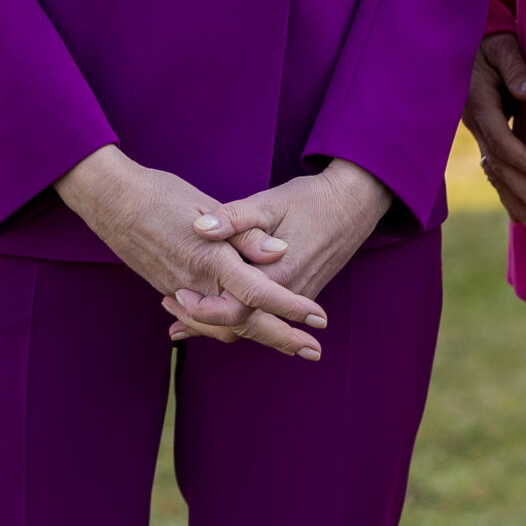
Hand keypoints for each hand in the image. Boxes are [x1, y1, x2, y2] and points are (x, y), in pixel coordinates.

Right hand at [55, 146, 329, 358]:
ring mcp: (179, 291)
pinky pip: (203, 320)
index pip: (261, 293)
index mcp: (210, 259)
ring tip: (285, 343)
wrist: (110, 201)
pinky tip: (238, 331)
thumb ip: (244, 233)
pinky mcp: (168, 290)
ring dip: (257, 336)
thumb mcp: (207, 203)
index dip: (292, 308)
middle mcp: (195, 284)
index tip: (320, 319)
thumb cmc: (160, 194)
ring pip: (223, 327)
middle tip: (314, 351)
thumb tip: (279, 252)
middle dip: (282, 339)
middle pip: (246, 323)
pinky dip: (224, 328)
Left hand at [166, 161, 390, 343]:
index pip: (233, 308)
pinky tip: (217, 308)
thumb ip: (233, 218)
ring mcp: (298, 296)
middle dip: (204, 325)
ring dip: (219, 325)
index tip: (175, 295)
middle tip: (171, 317)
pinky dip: (240, 317)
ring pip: (253, 325)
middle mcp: (289, 293)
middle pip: (241, 326)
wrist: (354, 203)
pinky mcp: (302, 292)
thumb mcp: (269, 202)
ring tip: (183, 320)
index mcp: (277, 274)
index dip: (201, 308)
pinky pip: (266, 316)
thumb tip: (199, 227)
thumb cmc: (310, 199)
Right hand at [462, 32, 525, 231]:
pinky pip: (495, 170)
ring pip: (494, 174)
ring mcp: (479, 133)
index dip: (523, 160)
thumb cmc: (491, 43)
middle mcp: (476, 124)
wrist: (469, 43)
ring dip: (515, 201)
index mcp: (479, 104)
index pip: (501, 140)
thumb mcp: (503, 48)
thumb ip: (515, 68)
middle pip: (498, 166)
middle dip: (523, 192)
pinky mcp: (486, 136)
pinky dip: (507, 194)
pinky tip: (521, 215)